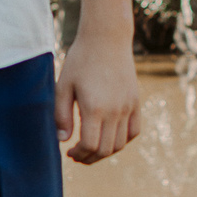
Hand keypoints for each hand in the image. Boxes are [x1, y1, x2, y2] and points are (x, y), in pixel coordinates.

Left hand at [55, 0, 140, 163]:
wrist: (106, 38)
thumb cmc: (80, 60)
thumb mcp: (63, 86)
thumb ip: (61, 115)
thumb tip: (62, 140)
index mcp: (95, 108)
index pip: (90, 145)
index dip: (79, 154)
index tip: (69, 152)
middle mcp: (115, 111)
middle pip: (106, 149)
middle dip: (89, 158)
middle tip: (77, 155)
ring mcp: (128, 106)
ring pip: (120, 144)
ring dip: (105, 152)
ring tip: (91, 149)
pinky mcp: (136, 101)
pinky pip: (134, 131)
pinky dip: (122, 141)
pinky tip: (108, 137)